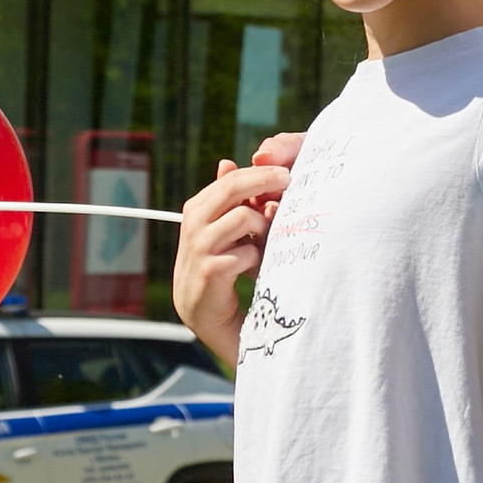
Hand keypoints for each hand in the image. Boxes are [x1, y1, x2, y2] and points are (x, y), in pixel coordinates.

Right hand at [172, 156, 290, 362]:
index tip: (287, 173)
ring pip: (240, 219)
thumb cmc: (222, 273)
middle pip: (230, 190)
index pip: (228, 181)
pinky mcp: (208, 274)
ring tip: (267, 244)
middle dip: (263, 182)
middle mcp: (192, 227)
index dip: (258, 174)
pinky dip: (257, 259)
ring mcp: (197, 251)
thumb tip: (226, 162)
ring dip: (262, 229)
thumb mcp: (226, 234)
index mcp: (196, 212)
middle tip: (290, 181)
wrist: (209, 320)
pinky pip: (243, 253)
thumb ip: (228, 202)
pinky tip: (256, 270)